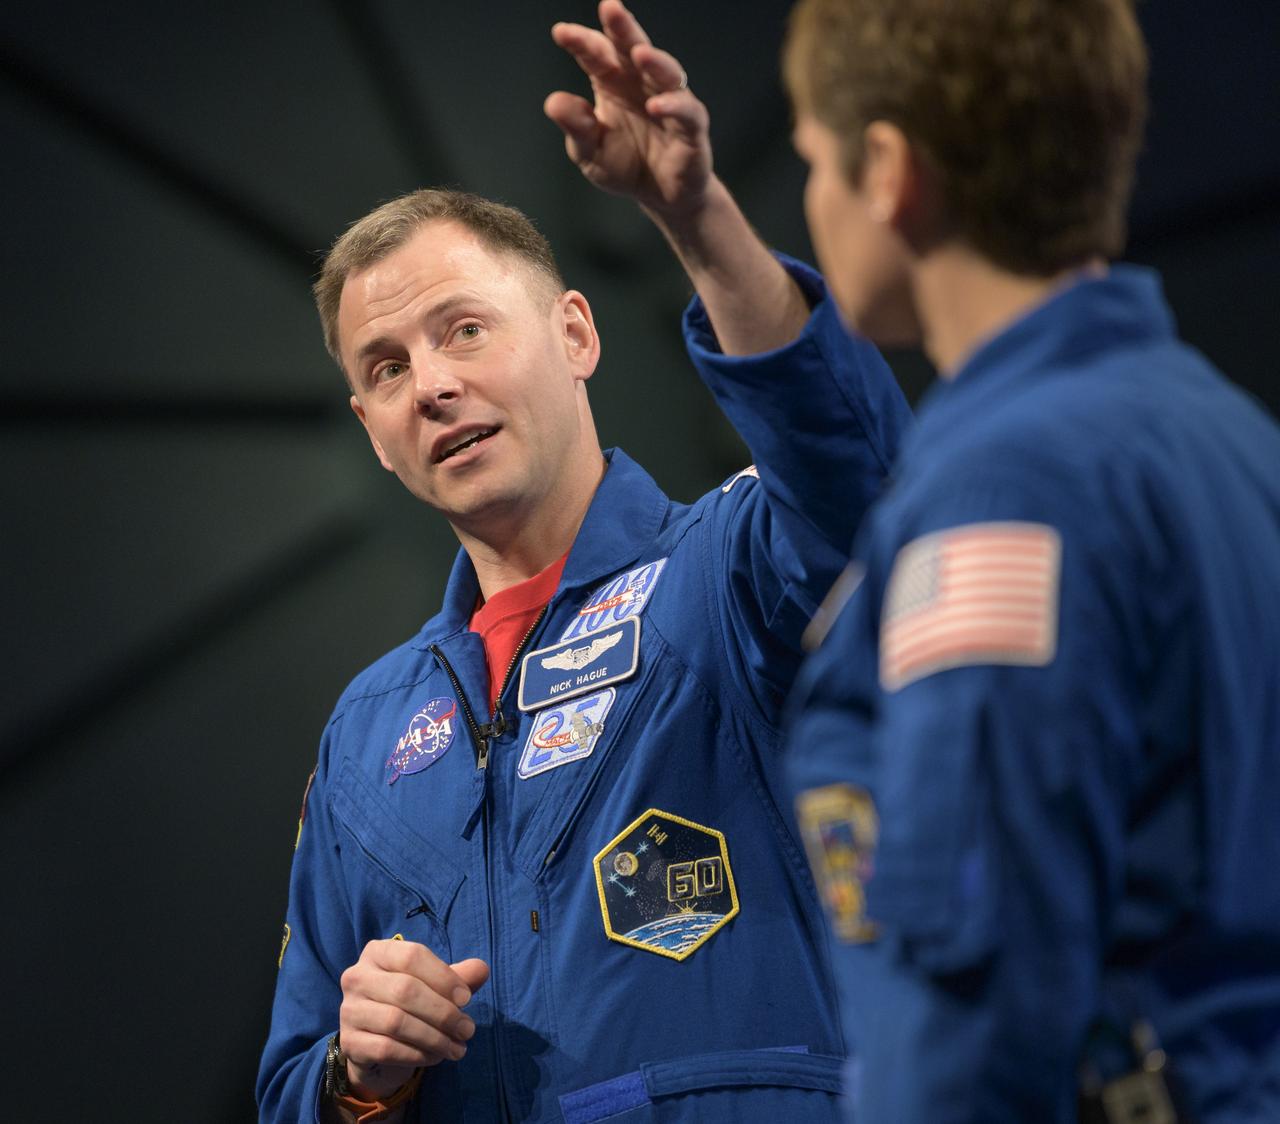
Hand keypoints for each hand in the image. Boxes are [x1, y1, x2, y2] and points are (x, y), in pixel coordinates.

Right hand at [337, 940, 489, 1098]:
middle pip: (405, 990)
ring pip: (396, 1022)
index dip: (443, 977)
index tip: (467, 998)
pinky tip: (436, 1057)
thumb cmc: (411, 1003)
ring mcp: (348, 1010)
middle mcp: (357, 976)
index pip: (412, 956)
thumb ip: (459, 976)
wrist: (377, 1044)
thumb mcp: (435, 985)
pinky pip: (387, 1048)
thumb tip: (482, 969)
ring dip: (434, 1037)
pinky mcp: (349, 1042)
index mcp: (378, 952)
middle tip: (468, 1029)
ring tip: (457, 1048)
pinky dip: (417, 1054)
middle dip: (443, 1012)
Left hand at [546, 0, 711, 219]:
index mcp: (612, 83)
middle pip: (632, 47)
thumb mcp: (589, 152)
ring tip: (639, 53)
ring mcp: (669, 101)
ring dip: (654, 60)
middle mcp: (641, 84)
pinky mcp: (692, 127)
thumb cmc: (625, 166)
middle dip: (622, 27)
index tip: (561, 33)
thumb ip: (576, 127)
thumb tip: (554, 102)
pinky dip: (672, 106)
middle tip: (610, 7)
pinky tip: (655, 106)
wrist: (660, 198)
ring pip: (665, 71)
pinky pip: (685, 111)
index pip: (596, 55)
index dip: (580, 42)